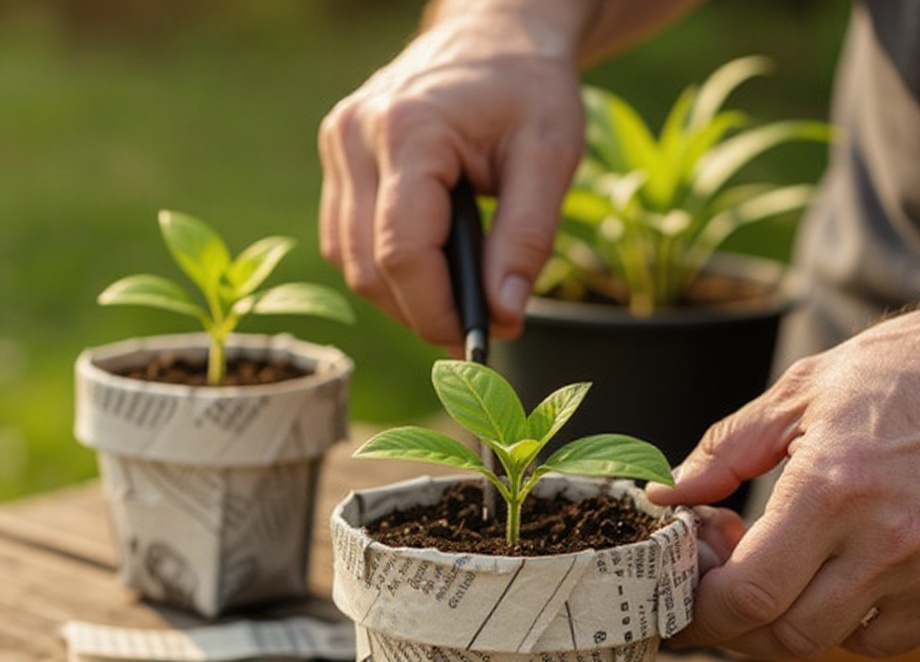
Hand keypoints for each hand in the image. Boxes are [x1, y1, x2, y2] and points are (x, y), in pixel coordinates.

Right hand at [318, 6, 585, 351]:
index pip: (402, 253)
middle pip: (370, 268)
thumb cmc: (528, 88)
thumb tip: (505, 316)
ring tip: (458, 300)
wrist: (494, 33)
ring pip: (351, 263)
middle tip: (477, 330)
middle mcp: (355, 136)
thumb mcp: (551, 157)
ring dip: (403, 299)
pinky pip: (346, 242)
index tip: (480, 340)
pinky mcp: (337, 159)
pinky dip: (387, 272)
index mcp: (408, 130)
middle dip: (423, 314)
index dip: (438, 312)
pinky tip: (430, 270)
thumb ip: (527, 239)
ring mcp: (337, 146)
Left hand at [647, 276, 919, 658]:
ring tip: (773, 573)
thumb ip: (724, 452)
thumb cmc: (911, 369)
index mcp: (836, 487)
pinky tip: (830, 578)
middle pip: (784, 635)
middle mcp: (888, 541)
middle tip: (716, 586)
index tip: (680, 602)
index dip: (701, 612)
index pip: (749, 594)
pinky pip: (885, 638)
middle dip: (733, 624)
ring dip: (783, 623)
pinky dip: (842, 623)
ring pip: (831, 643)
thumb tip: (669, 492)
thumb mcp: (801, 391)